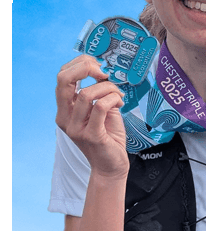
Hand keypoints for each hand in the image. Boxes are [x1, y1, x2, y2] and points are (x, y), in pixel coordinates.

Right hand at [55, 54, 128, 179]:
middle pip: (63, 80)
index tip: (98, 66)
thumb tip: (103, 73)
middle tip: (103, 72)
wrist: (112, 166)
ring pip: (87, 94)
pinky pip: (100, 107)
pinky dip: (113, 99)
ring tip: (118, 95)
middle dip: (85, 67)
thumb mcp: (102, 110)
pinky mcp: (91, 135)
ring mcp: (76, 128)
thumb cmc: (108, 137)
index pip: (62, 77)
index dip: (79, 64)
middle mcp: (65, 118)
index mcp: (65, 110)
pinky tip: (120, 102)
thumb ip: (99, 93)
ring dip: (108, 88)